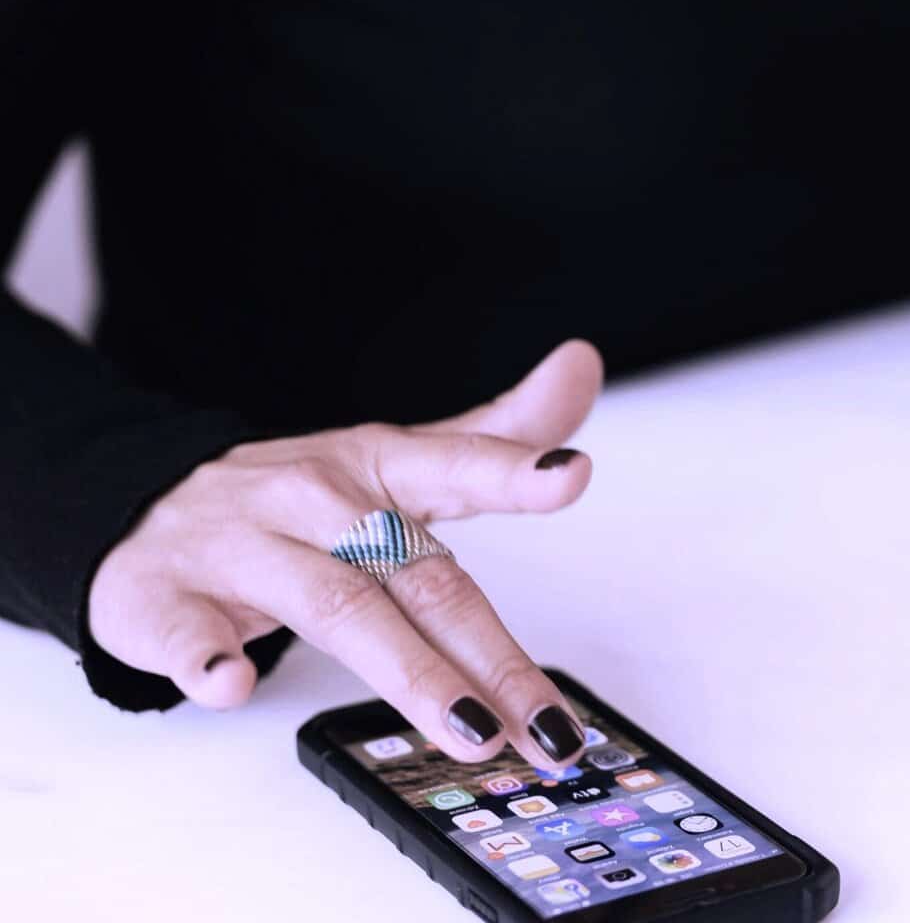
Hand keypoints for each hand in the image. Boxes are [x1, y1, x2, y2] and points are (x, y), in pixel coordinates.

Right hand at [88, 339, 603, 768]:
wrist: (140, 506)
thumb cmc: (294, 502)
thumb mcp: (396, 460)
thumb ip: (496, 435)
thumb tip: (583, 366)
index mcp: (374, 466)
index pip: (454, 464)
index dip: (514, 471)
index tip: (571, 474)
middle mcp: (314, 501)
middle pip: (415, 576)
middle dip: (488, 654)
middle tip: (548, 726)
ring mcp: (239, 548)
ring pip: (335, 607)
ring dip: (406, 672)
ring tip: (470, 729)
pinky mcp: (162, 599)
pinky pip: (186, 630)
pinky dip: (207, 658)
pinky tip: (233, 685)